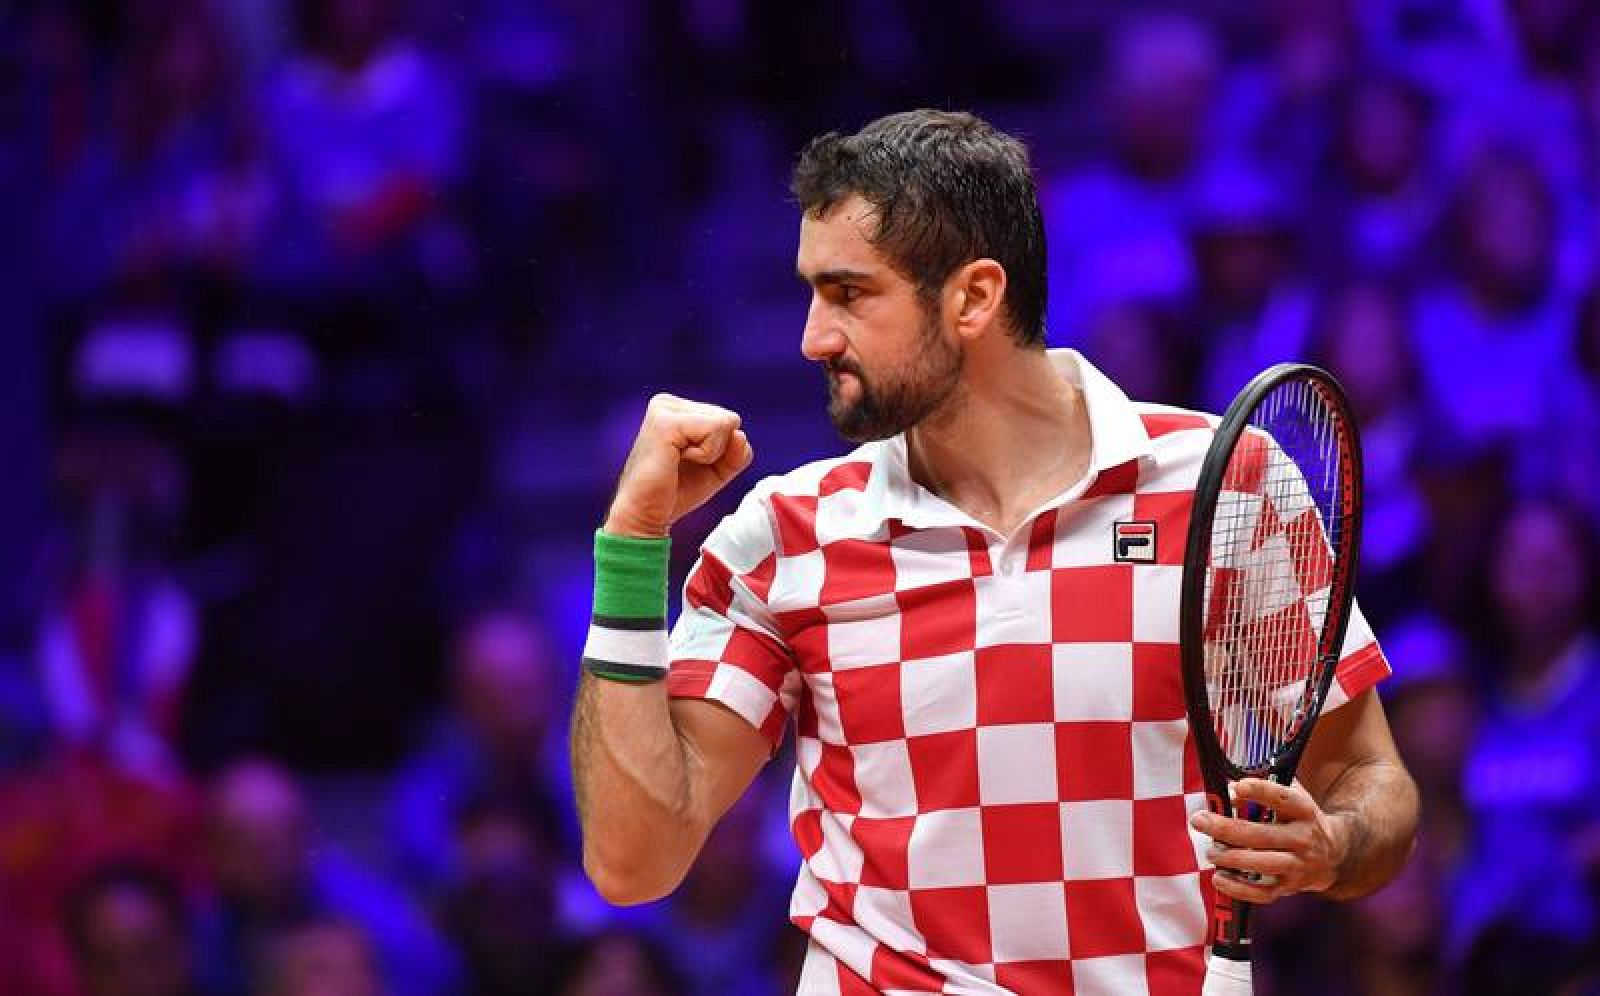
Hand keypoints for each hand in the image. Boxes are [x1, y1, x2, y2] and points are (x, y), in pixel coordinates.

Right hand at [605, 394, 753, 537]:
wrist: (645, 515)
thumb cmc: (675, 492)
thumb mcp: (718, 469)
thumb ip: (737, 452)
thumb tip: (740, 434)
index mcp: (677, 409)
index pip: (729, 420)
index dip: (721, 451)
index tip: (690, 463)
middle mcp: (668, 403)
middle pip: (730, 419)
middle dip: (717, 451)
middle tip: (685, 465)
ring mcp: (664, 409)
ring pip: (725, 423)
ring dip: (710, 453)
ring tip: (679, 462)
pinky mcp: (665, 422)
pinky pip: (714, 430)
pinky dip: (705, 455)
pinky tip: (677, 460)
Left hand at [1189, 778, 1350, 904]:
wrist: (1333, 855)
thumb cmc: (1299, 820)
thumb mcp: (1292, 798)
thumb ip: (1265, 789)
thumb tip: (1228, 788)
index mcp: (1303, 811)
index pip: (1283, 798)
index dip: (1261, 792)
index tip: (1236, 788)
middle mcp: (1303, 838)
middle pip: (1263, 835)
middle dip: (1227, 828)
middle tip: (1198, 821)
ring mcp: (1297, 866)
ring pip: (1263, 864)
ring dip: (1232, 858)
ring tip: (1210, 851)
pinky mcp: (1289, 887)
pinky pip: (1263, 893)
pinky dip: (1239, 889)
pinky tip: (1218, 878)